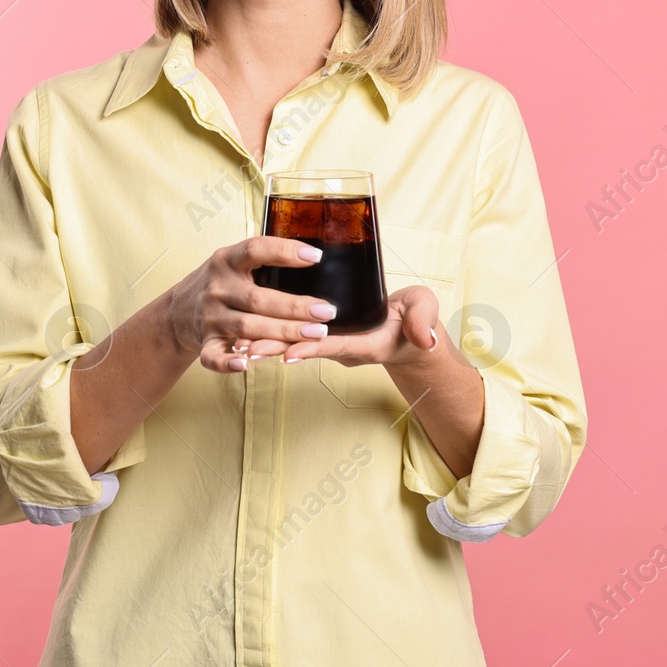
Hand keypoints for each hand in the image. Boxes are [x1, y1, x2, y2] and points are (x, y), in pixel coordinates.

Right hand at [164, 236, 338, 372]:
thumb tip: (313, 256)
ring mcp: (210, 317)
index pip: (255, 249)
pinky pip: (213, 356)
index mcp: (226, 261)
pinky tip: (246, 364)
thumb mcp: (231, 262)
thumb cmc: (218, 284)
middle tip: (326, 312)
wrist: (174, 313)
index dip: (285, 251)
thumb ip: (261, 258)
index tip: (315, 258)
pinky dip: (227, 362)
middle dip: (295, 307)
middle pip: (258, 298)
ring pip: (246, 327)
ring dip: (282, 333)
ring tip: (315, 334)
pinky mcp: (204, 342)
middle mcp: (217, 288)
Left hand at [237, 285, 441, 369]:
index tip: (290, 353)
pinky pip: (298, 335)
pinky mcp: (327, 334)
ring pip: (298, 344)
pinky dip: (276, 334)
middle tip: (250, 349)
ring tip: (240, 344)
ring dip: (270, 344)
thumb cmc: (418, 320)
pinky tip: (250, 331)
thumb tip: (426, 338)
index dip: (313, 348)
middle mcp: (346, 348)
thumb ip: (423, 324)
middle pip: (308, 348)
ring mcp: (335, 342)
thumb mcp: (425, 314)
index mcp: (368, 343)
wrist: (412, 333)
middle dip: (279, 348)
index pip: (337, 346)